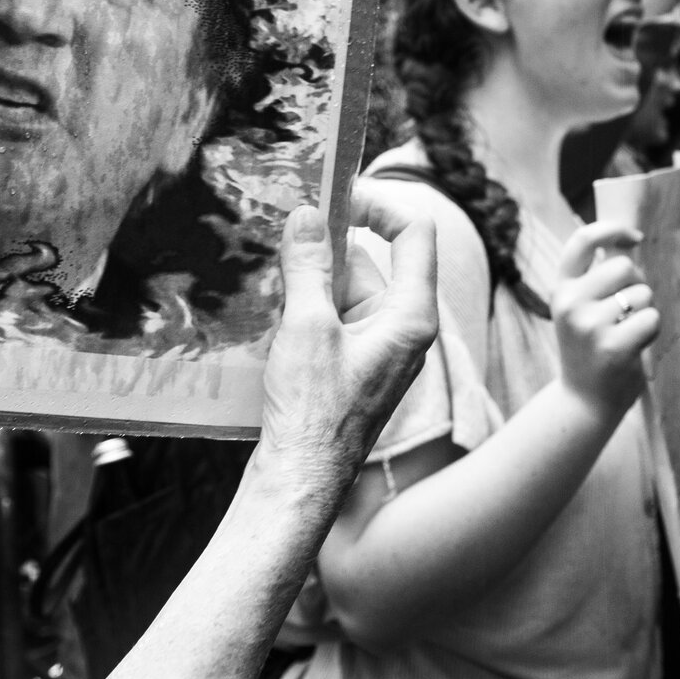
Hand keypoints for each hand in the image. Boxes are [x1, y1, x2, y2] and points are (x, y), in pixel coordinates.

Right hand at [254, 197, 439, 505]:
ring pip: (344, 289)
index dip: (379, 204)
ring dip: (307, 277)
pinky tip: (265, 307)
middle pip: (371, 260)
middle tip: (281, 228)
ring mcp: (376, 348)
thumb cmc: (314, 412)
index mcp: (411, 316)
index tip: (334, 197)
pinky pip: (331, 317)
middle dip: (326, 245)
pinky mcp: (350, 366)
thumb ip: (309, 265)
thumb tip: (308, 213)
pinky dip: (303, 306)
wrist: (300, 481)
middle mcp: (402, 328)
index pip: (415, 233)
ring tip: (265, 271)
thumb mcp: (307, 326)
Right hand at [549, 221, 660, 418]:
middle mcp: (570, 303)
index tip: (636, 237)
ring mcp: (589, 326)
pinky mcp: (613, 347)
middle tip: (629, 310)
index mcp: (561, 289)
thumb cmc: (591, 349)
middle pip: (624, 266)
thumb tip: (630, 238)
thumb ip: (597, 277)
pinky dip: (652, 332)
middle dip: (637, 283)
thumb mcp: (582, 308)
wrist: (583, 402)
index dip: (614, 229)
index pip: (583, 239)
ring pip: (643, 293)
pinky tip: (635, 348)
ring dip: (646, 311)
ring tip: (627, 334)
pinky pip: (652, 319)